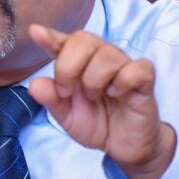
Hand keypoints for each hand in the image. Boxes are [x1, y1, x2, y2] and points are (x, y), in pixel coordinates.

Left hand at [27, 24, 175, 178]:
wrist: (124, 145)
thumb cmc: (97, 123)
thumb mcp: (67, 117)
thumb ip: (51, 100)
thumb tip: (34, 84)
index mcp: (79, 63)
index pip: (64, 42)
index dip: (50, 36)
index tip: (35, 32)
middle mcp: (100, 58)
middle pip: (84, 39)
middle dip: (68, 67)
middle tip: (67, 92)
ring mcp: (123, 66)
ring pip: (108, 54)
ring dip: (94, 80)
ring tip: (95, 98)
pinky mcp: (144, 80)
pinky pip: (137, 68)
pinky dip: (123, 82)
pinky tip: (118, 94)